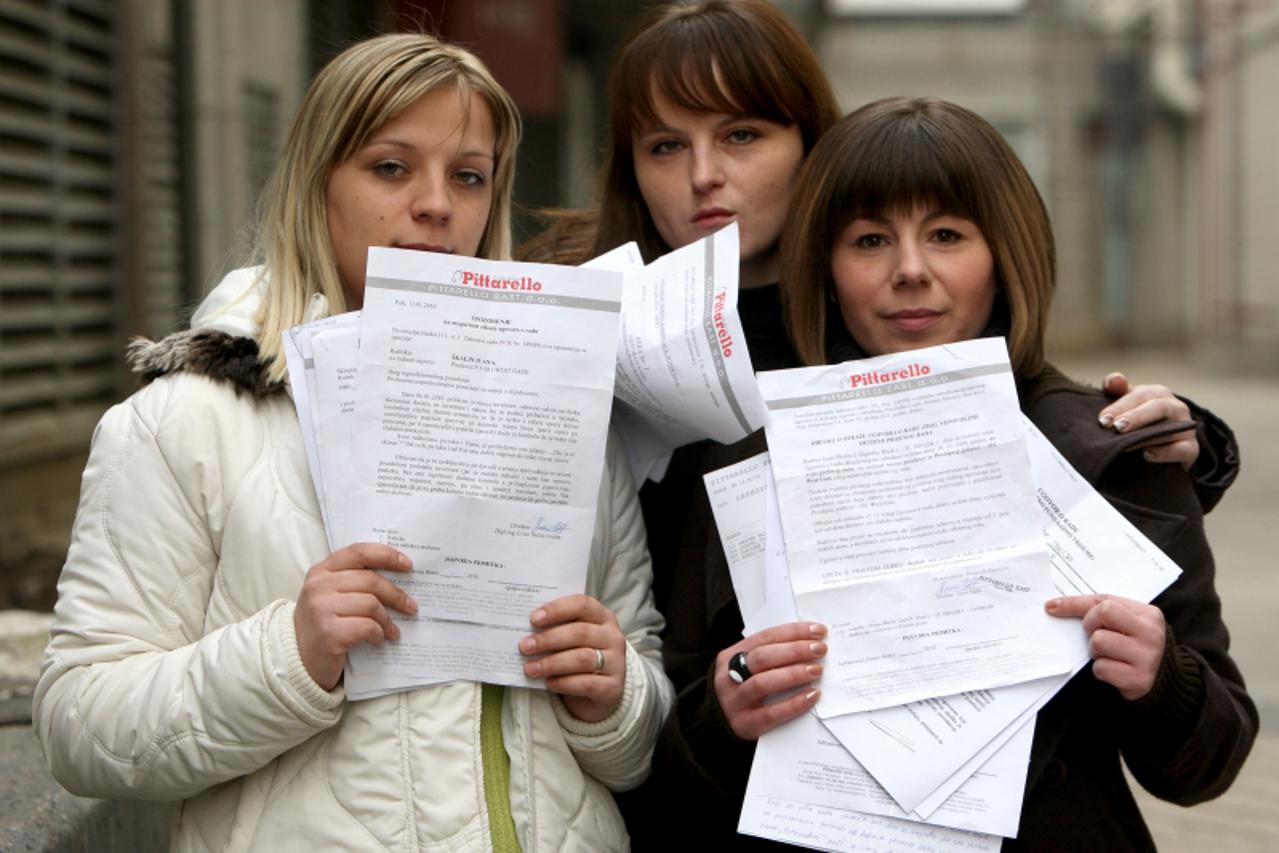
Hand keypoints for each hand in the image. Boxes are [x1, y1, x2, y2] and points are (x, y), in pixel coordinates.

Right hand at [294, 543, 416, 690]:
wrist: (297, 661)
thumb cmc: (322, 625)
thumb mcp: (331, 596)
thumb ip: (354, 582)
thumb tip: (398, 577)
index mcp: (321, 571)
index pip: (359, 552)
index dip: (386, 555)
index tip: (407, 565)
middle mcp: (318, 586)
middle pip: (370, 581)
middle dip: (396, 595)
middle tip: (411, 607)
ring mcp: (321, 609)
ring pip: (371, 604)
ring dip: (387, 620)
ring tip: (393, 631)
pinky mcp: (328, 633)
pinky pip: (367, 627)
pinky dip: (378, 634)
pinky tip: (378, 640)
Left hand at [520, 594, 626, 722]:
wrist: (600, 691)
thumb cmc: (579, 656)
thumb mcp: (572, 639)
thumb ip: (557, 629)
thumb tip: (525, 630)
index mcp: (602, 617)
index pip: (582, 605)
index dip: (557, 609)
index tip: (534, 619)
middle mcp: (613, 637)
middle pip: (580, 633)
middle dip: (548, 639)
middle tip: (525, 646)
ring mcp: (616, 662)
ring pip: (582, 659)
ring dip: (552, 663)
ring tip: (530, 668)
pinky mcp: (613, 687)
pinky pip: (587, 683)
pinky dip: (564, 683)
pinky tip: (549, 683)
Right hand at [713, 622, 825, 740]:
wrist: (716, 723)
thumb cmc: (740, 690)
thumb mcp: (745, 667)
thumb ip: (768, 656)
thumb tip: (808, 643)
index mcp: (730, 656)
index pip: (764, 637)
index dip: (793, 632)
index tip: (817, 631)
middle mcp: (729, 676)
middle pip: (763, 658)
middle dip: (795, 651)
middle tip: (820, 649)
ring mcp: (734, 701)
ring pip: (763, 683)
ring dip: (793, 674)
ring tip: (817, 670)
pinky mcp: (744, 724)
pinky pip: (771, 714)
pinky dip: (794, 703)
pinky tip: (812, 696)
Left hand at [1046, 594, 1165, 699]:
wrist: (1165, 681)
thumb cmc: (1136, 646)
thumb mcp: (1126, 622)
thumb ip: (1098, 610)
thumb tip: (1053, 606)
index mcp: (1148, 614)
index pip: (1105, 601)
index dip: (1075, 604)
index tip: (1053, 607)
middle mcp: (1151, 633)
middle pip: (1102, 614)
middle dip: (1090, 625)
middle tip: (1095, 635)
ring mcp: (1147, 657)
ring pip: (1098, 642)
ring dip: (1095, 651)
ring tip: (1108, 655)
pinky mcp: (1139, 680)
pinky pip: (1101, 668)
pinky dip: (1101, 670)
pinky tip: (1114, 671)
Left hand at [1100, 372, 1198, 469]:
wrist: (1162, 448)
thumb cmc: (1139, 421)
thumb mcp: (1127, 404)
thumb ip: (1117, 390)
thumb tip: (1115, 379)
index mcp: (1158, 394)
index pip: (1141, 395)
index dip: (1121, 406)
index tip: (1103, 420)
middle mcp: (1175, 407)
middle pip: (1158, 407)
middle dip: (1136, 417)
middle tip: (1117, 427)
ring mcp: (1185, 428)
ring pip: (1171, 428)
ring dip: (1147, 436)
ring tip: (1126, 444)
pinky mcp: (1192, 449)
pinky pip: (1183, 449)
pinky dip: (1165, 452)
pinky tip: (1147, 454)